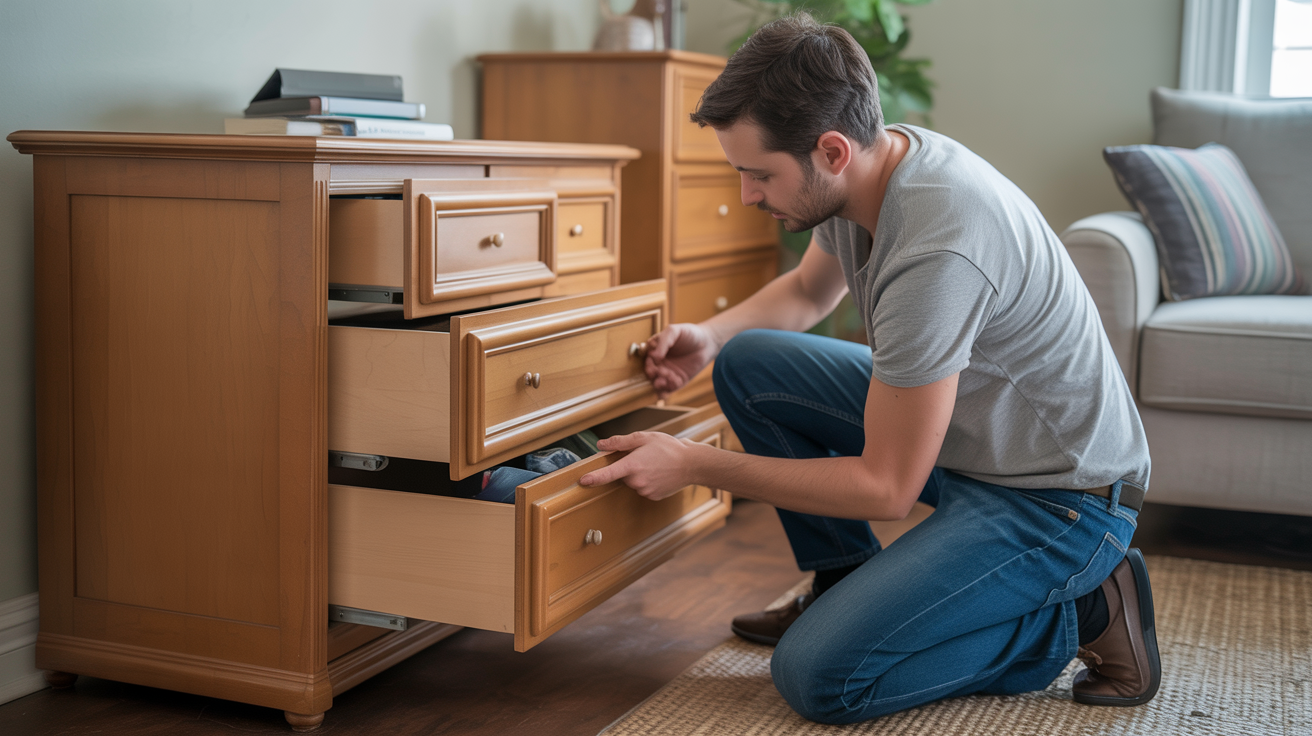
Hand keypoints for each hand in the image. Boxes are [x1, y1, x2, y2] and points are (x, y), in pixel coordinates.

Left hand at [578, 432, 696, 499]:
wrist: (692, 464)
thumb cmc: (669, 448)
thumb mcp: (643, 438)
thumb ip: (620, 442)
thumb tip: (601, 445)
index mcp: (632, 465)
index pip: (607, 474)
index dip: (593, 478)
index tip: (582, 481)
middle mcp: (637, 481)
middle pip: (622, 475)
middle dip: (628, 466)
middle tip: (644, 456)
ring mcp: (645, 491)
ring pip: (633, 482)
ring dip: (638, 474)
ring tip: (655, 464)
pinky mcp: (653, 496)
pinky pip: (643, 488)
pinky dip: (647, 481)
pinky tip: (659, 473)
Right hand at [644, 323, 719, 397]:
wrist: (708, 342)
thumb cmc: (689, 334)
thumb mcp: (674, 331)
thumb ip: (663, 342)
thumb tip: (654, 356)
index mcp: (656, 351)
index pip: (647, 359)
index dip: (649, 362)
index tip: (654, 361)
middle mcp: (660, 363)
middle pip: (650, 373)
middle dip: (653, 374)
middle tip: (661, 371)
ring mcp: (668, 373)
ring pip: (657, 383)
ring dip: (659, 383)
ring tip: (668, 377)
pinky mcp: (678, 381)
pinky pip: (669, 389)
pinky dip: (667, 390)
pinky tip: (674, 383)